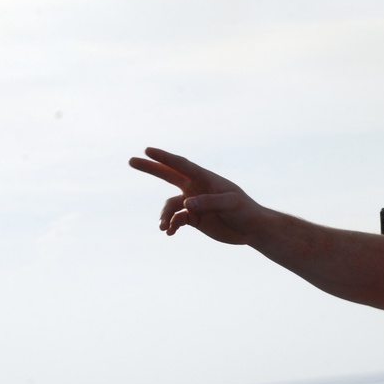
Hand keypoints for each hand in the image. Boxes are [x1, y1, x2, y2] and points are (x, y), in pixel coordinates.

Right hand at [129, 147, 263, 244]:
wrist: (251, 229)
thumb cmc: (245, 211)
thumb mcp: (229, 204)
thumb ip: (208, 203)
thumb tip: (186, 204)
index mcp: (205, 179)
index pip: (182, 165)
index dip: (165, 158)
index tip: (148, 150)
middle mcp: (196, 188)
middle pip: (169, 175)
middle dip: (151, 168)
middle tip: (131, 160)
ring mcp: (194, 203)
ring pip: (170, 205)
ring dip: (164, 215)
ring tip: (164, 227)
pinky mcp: (194, 218)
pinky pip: (176, 220)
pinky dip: (171, 225)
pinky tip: (170, 233)